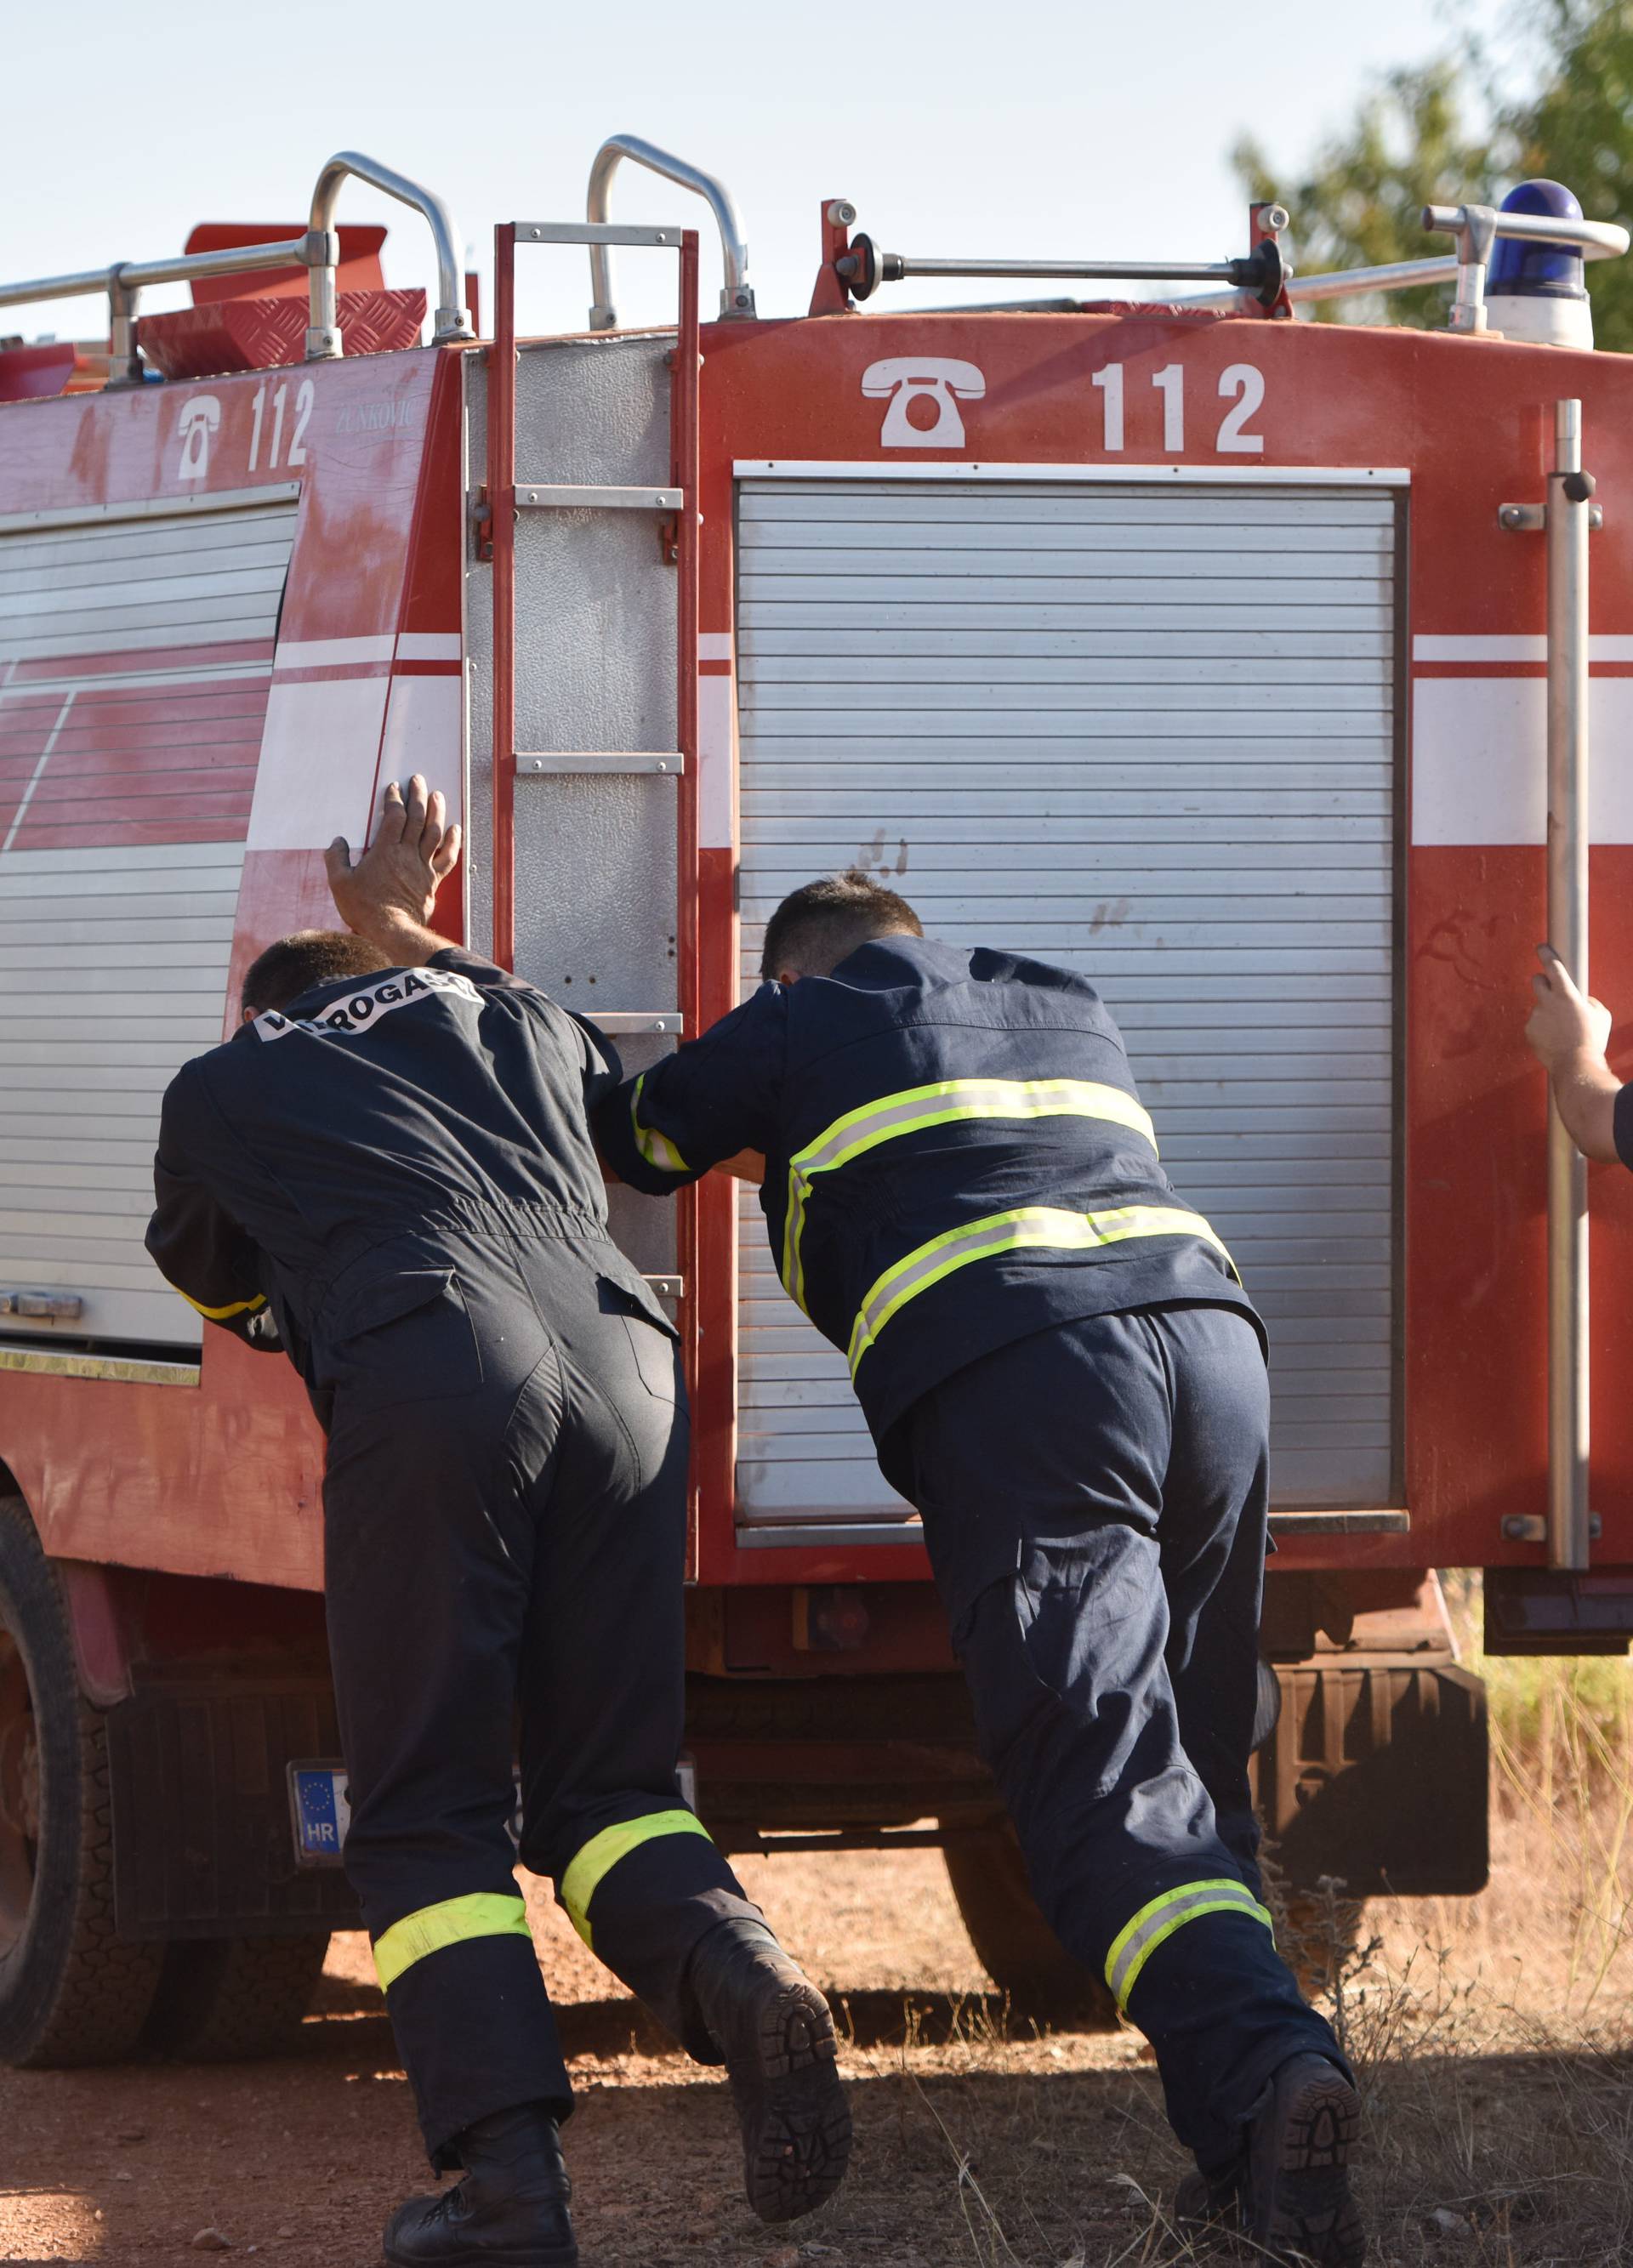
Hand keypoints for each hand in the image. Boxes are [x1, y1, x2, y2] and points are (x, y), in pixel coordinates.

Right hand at [325, 777, 461, 947]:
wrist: (393, 931)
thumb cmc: (366, 909)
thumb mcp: (340, 884)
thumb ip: (337, 859)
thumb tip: (337, 843)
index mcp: (385, 851)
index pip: (393, 816)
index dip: (394, 799)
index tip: (394, 788)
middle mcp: (407, 855)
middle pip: (417, 818)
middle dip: (418, 796)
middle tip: (418, 780)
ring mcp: (422, 867)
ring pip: (434, 832)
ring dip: (436, 811)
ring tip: (437, 796)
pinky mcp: (432, 881)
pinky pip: (447, 857)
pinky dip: (452, 842)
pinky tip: (455, 829)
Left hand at [1526, 944, 1611, 1072]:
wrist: (1575, 1064)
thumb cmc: (1591, 1039)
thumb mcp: (1601, 1015)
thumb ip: (1589, 1001)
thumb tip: (1582, 1000)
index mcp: (1566, 994)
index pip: (1553, 967)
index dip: (1546, 955)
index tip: (1541, 948)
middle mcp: (1547, 1002)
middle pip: (1537, 980)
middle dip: (1542, 981)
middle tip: (1550, 990)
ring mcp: (1536, 1016)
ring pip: (1539, 1007)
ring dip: (1547, 1013)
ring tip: (1562, 1030)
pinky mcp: (1529, 1029)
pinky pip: (1535, 1024)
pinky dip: (1542, 1029)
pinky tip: (1554, 1039)